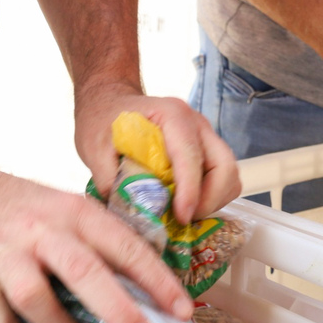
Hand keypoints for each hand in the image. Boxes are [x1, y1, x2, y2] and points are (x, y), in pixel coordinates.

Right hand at [0, 168, 193, 322]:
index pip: (124, 245)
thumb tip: (146, 294)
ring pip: (35, 296)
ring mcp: (2, 249)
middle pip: (84, 270)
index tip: (183, 310)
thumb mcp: (65, 212)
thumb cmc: (24, 211)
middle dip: (118, 309)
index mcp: (74, 211)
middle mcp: (41, 228)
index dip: (156, 279)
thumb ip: (97, 245)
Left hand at [73, 84, 240, 222]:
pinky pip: (221, 178)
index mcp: (171, 116)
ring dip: (212, 201)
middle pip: (224, 166)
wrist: (109, 103)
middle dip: (209, 200)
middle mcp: (196, 124)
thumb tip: (129, 212)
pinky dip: (210, 197)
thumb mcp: (95, 147)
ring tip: (183, 214)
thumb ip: (109, 178)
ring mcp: (204, 136)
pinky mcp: (205, 150)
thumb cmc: (103, 119)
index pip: (191, 157)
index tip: (181, 217)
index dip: (190, 192)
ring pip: (228, 175)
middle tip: (183, 219)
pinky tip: (186, 205)